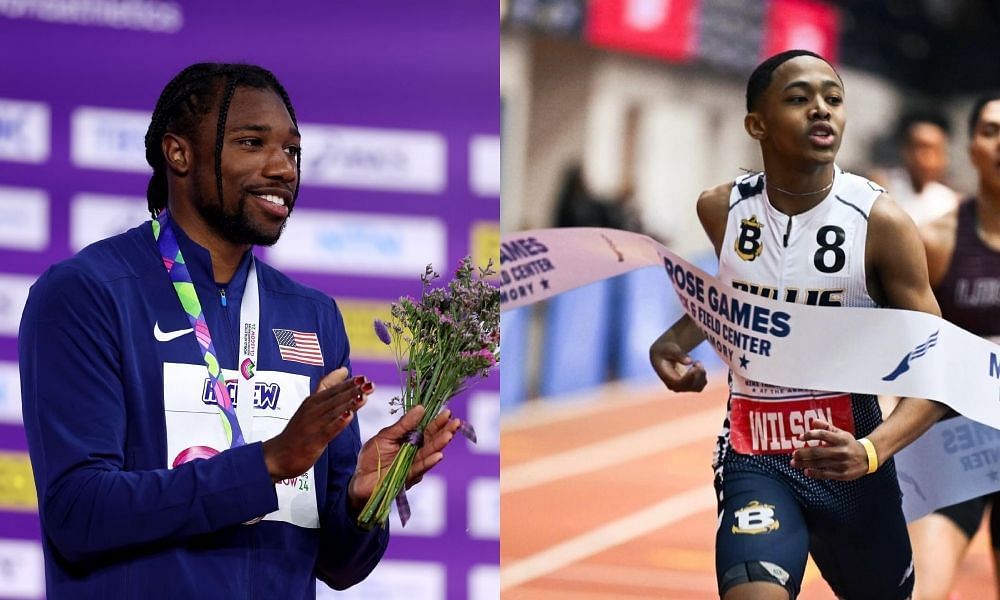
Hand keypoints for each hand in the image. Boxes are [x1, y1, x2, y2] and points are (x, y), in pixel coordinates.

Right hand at [262, 367, 371, 481]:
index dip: (349, 384)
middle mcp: (313, 410)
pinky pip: (328, 430)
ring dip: (349, 404)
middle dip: (353, 391)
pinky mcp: (313, 441)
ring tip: (364, 396)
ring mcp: (313, 425)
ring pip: (334, 412)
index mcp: (313, 401)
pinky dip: (338, 423)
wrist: (277, 456)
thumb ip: (327, 387)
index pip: (333, 389)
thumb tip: (344, 369)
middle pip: (336, 399)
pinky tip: (349, 416)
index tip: (364, 378)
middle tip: (370, 384)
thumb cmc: (298, 430)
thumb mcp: (311, 404)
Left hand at [347, 405, 461, 512]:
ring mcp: (414, 466)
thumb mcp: (386, 435)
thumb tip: (421, 408)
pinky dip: (429, 462)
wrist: (359, 479)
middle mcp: (416, 452)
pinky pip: (419, 468)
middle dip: (445, 431)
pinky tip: (439, 455)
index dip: (438, 421)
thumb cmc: (372, 456)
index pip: (428, 429)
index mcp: (411, 440)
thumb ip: (404, 425)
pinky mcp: (408, 478)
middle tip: (455, 422)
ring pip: (430, 454)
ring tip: (449, 435)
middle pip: (433, 441)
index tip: (448, 412)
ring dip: (440, 445)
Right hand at [649, 339, 706, 391]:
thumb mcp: (670, 349)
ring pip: (697, 388)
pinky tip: (697, 366)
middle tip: (697, 362)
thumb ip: (678, 354)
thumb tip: (690, 361)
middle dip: (697, 374)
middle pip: (689, 386)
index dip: (689, 377)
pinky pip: (700, 387)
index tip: (694, 367)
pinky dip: (702, 377)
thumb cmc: (666, 350)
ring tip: (697, 362)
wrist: (663, 355)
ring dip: (701, 375)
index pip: (679, 383)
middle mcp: (673, 385)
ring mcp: (681, 388)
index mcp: (666, 377)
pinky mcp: (688, 387)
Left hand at [790, 419, 869, 479]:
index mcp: (841, 439)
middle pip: (818, 451)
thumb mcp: (841, 433)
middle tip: (793, 454)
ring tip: (793, 463)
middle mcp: (841, 451)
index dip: (810, 435)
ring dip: (804, 463)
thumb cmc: (850, 444)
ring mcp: (842, 463)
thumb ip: (826, 427)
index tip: (799, 438)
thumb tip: (813, 421)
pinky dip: (815, 473)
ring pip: (819, 463)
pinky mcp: (843, 474)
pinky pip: (826, 474)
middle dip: (803, 453)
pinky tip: (806, 471)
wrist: (869, 457)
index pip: (823, 434)